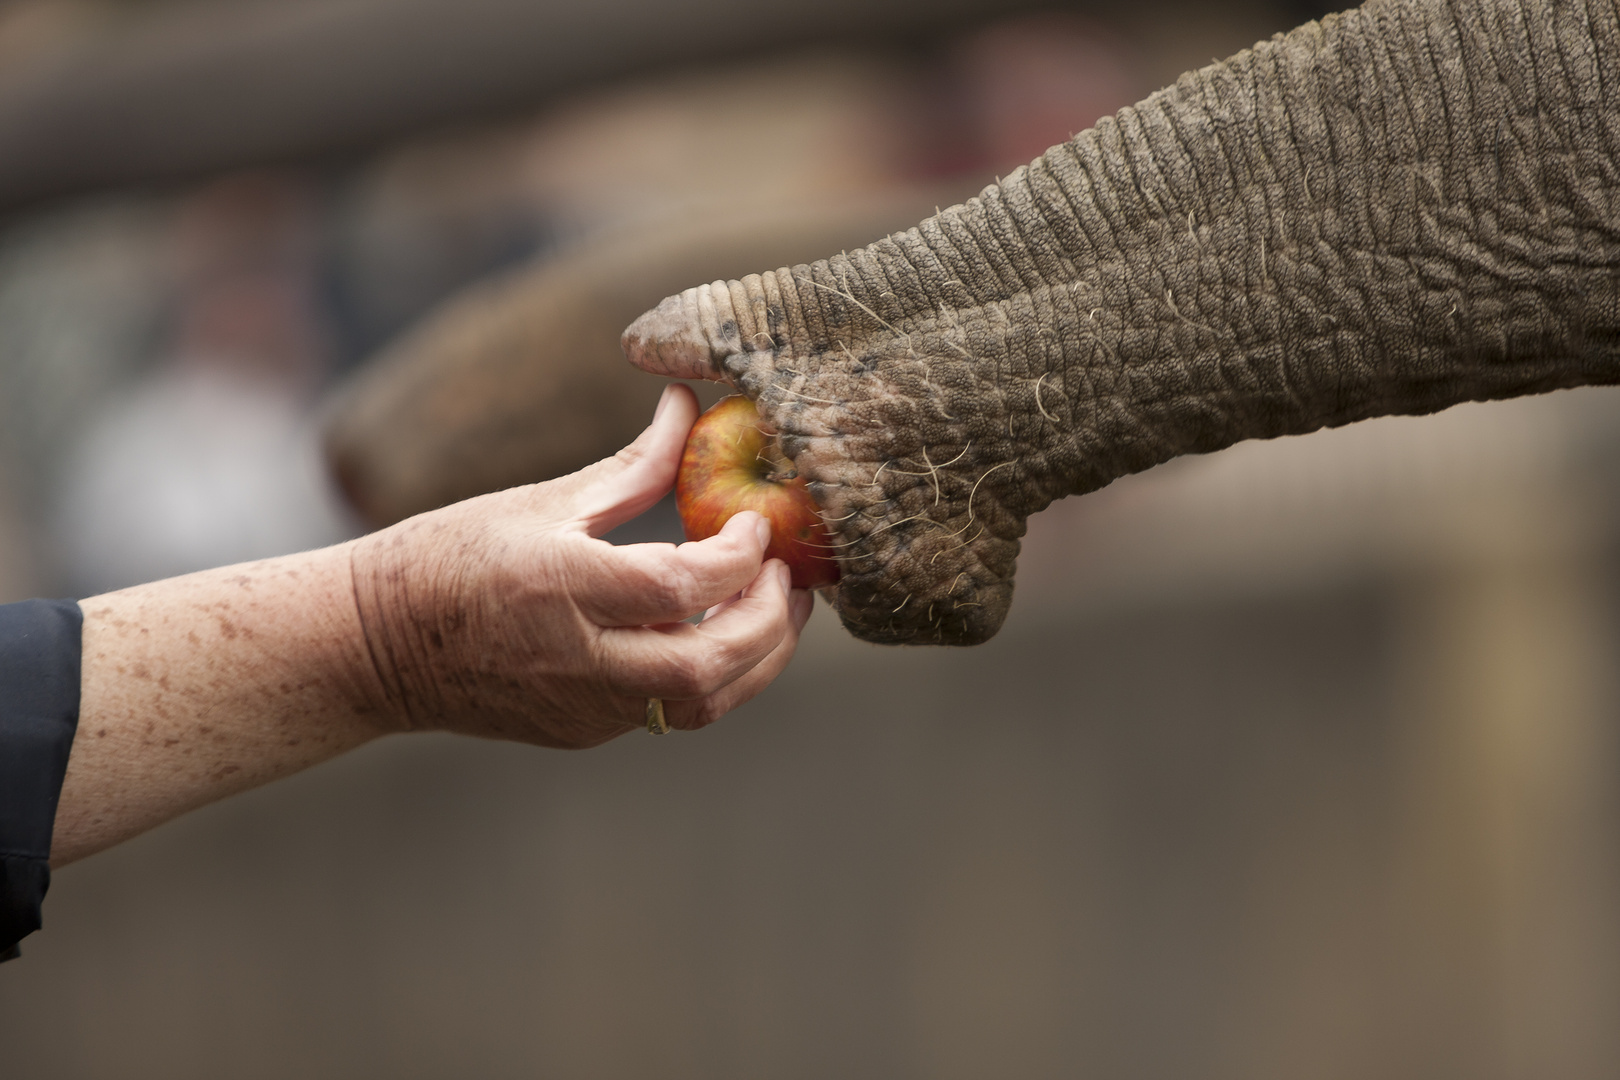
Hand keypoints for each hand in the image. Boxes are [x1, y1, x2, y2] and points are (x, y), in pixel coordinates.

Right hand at [348, 383, 814, 747]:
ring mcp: (583, 708)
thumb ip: (633, 466)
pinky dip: (714, 673)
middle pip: (708, 666)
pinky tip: (721, 630)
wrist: (376, 647)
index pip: (680, 587)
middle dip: (770, 622)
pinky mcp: (584, 730)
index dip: (737, 557)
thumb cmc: (450, 557)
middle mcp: (577, 660)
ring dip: (757, 658)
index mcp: (559, 588)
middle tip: (789, 576)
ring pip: (702, 705)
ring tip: (773, 605)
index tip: (756, 523)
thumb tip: (688, 407)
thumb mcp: (542, 501)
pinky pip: (672, 712)